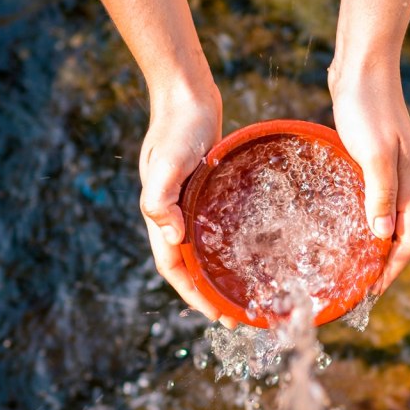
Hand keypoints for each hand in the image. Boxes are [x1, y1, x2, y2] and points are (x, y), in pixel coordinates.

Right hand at [138, 82, 233, 324]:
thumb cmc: (177, 127)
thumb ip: (160, 199)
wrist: (186, 94)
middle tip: (238, 315)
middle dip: (210, 294)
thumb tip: (171, 238)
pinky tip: (249, 250)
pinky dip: (226, 245)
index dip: (193, 295)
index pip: (174, 268)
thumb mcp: (167, 162)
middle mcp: (173, 214)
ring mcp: (189, 202)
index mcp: (161, 215)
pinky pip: (214, 227)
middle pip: (189, 265)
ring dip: (218, 273)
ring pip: (202, 249)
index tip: (217, 315)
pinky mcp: (205, 190)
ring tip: (243, 291)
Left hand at [329, 63, 409, 291]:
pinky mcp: (372, 159)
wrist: (362, 66)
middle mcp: (405, 181)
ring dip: (374, 243)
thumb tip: (382, 237)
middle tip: (359, 286)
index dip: (394, 268)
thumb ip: (380, 194)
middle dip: (386, 263)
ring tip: (351, 264)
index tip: (373, 291)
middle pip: (402, 234)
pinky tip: (342, 223)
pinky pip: (372, 199)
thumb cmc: (368, 107)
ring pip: (387, 217)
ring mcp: (390, 170)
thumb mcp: (374, 153)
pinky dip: (363, 219)